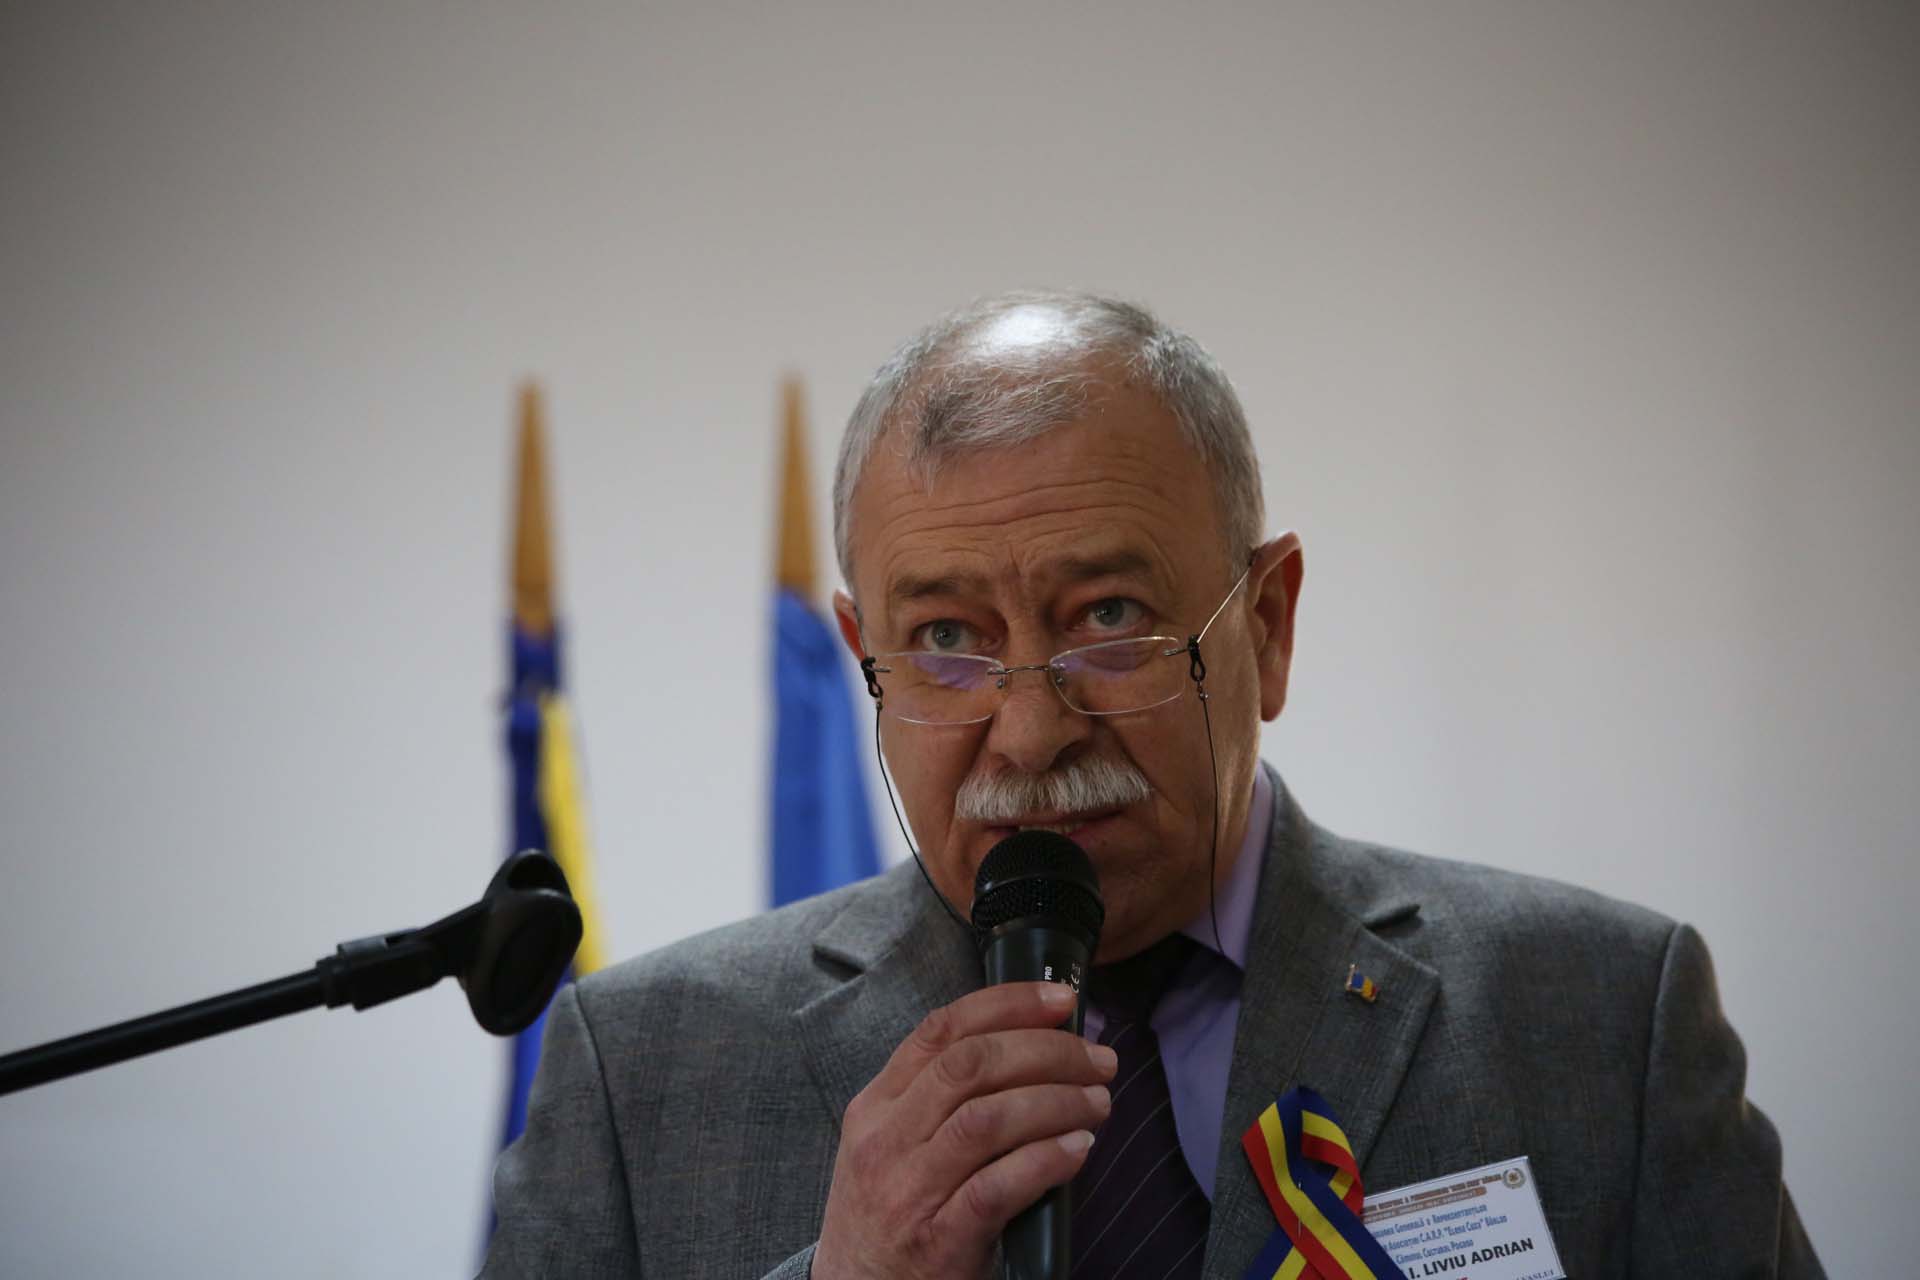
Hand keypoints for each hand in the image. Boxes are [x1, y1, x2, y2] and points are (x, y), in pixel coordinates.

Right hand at [811, 982, 1117, 1279]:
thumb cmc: (892, 1213)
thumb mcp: (894, 1144)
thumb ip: (943, 1099)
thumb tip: (1035, 1049)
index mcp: (876, 1104)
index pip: (942, 1030)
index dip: (1007, 1005)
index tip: (1060, 999)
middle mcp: (885, 1140)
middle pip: (970, 1067)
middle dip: (1045, 1052)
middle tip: (1097, 1060)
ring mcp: (907, 1192)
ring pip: (986, 1120)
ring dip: (1055, 1102)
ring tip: (1097, 1103)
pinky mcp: (937, 1241)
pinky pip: (996, 1188)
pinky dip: (1045, 1160)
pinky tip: (1078, 1149)